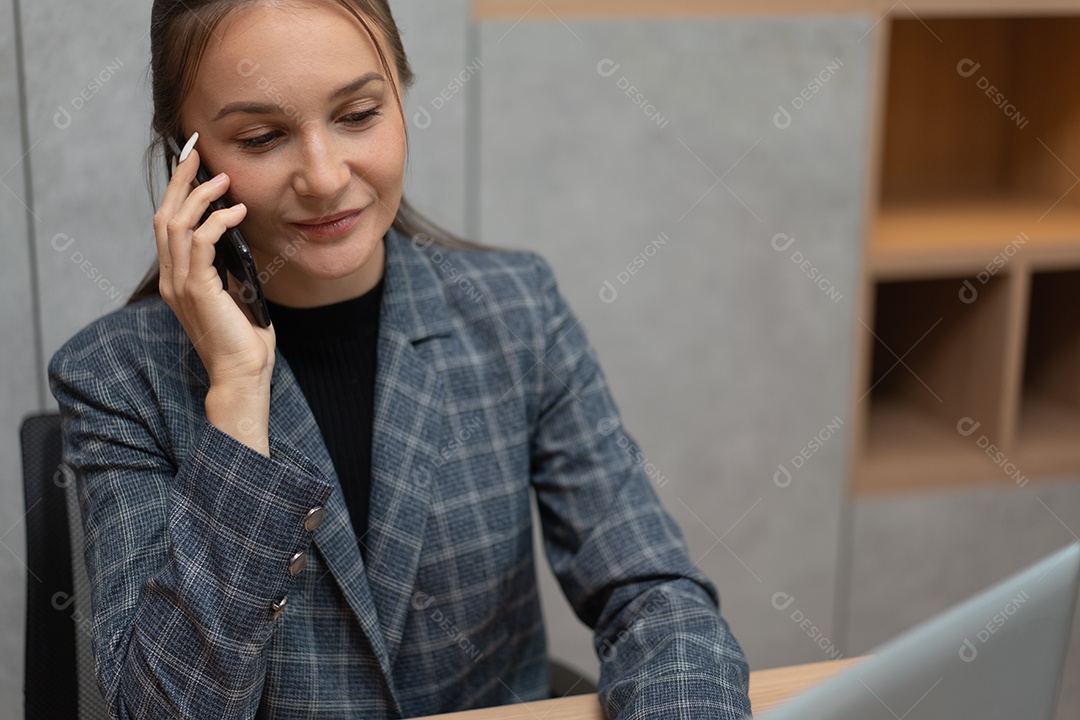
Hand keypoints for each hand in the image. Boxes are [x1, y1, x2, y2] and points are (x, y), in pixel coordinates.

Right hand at [153, 145, 274, 453]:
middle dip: (180, 181)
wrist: (242, 374)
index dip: (177, 192)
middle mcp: (172, 279)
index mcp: (178, 279)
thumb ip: (230, 268)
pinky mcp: (198, 290)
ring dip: (200, 197)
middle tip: (196, 153)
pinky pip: (200, 243)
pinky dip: (217, 222)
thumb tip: (240, 238)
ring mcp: (181, 284)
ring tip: (223, 180)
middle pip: (165, 216)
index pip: (168, 225)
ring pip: (177, 224)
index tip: (193, 165)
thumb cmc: (244, 339)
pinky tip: (237, 212)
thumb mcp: (236, 294)